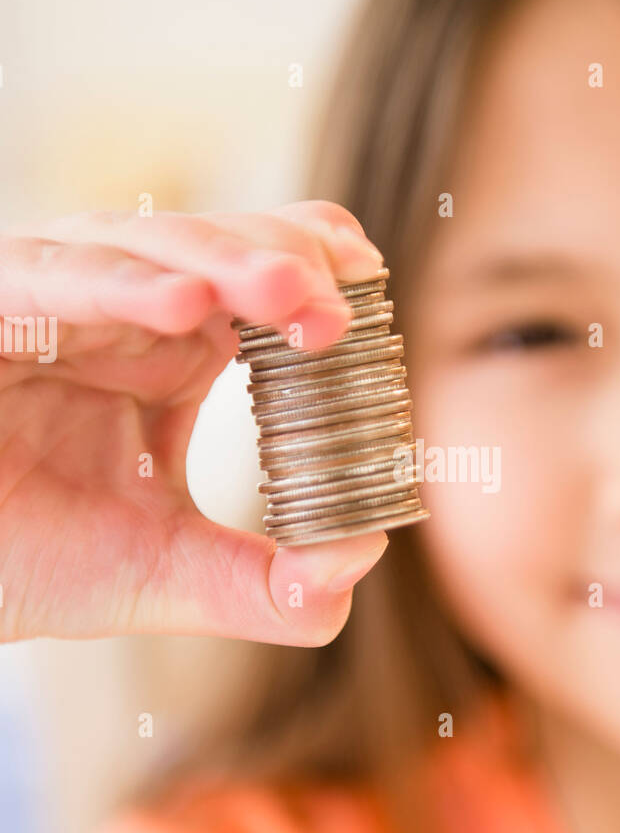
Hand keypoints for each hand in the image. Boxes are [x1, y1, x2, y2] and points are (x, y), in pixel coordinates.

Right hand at [0, 200, 390, 644]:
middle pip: (212, 247)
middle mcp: (115, 309)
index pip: (258, 284)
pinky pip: (47, 278)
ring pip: (138, 247)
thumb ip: (265, 585)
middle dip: (283, 261)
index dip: (318, 276)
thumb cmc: (30, 556)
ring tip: (287, 291)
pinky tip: (186, 303)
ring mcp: (48, 300)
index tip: (373, 300)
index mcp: (170, 349)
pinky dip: (117, 286)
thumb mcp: (164, 574)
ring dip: (218, 261)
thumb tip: (358, 566)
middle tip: (341, 307)